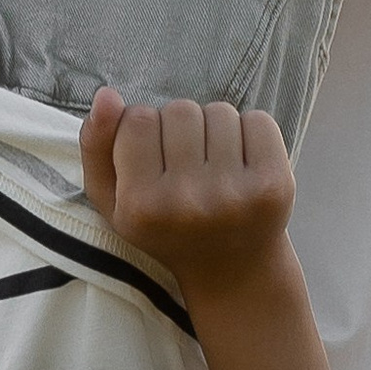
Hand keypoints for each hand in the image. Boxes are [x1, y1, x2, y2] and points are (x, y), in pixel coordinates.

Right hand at [81, 89, 294, 304]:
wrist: (233, 273)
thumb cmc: (165, 227)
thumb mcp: (114, 200)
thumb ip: (96, 147)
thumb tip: (106, 96)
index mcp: (142, 207)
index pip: (137, 117)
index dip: (146, 132)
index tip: (156, 164)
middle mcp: (187, 203)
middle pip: (179, 110)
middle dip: (182, 130)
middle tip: (190, 170)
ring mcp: (234, 196)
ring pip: (218, 112)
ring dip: (216, 130)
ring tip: (216, 170)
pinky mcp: (274, 187)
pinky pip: (259, 121)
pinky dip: (251, 133)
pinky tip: (244, 167)